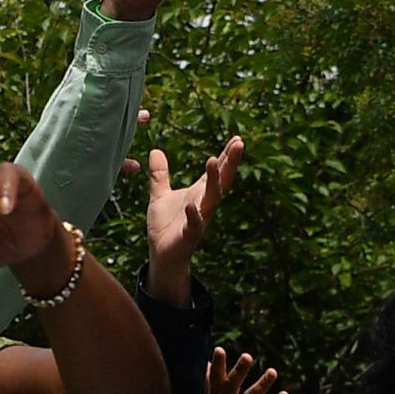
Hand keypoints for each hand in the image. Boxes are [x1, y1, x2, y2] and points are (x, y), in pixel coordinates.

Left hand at [144, 135, 243, 306]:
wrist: (162, 255)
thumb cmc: (166, 225)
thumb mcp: (160, 194)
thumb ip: (160, 174)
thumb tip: (155, 150)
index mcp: (199, 193)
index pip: (217, 171)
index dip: (227, 155)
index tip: (238, 138)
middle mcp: (204, 204)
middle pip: (221, 180)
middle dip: (230, 162)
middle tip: (238, 143)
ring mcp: (199, 220)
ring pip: (211, 199)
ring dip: (214, 181)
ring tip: (213, 160)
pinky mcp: (189, 235)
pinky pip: (194, 224)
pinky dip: (194, 215)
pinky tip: (192, 205)